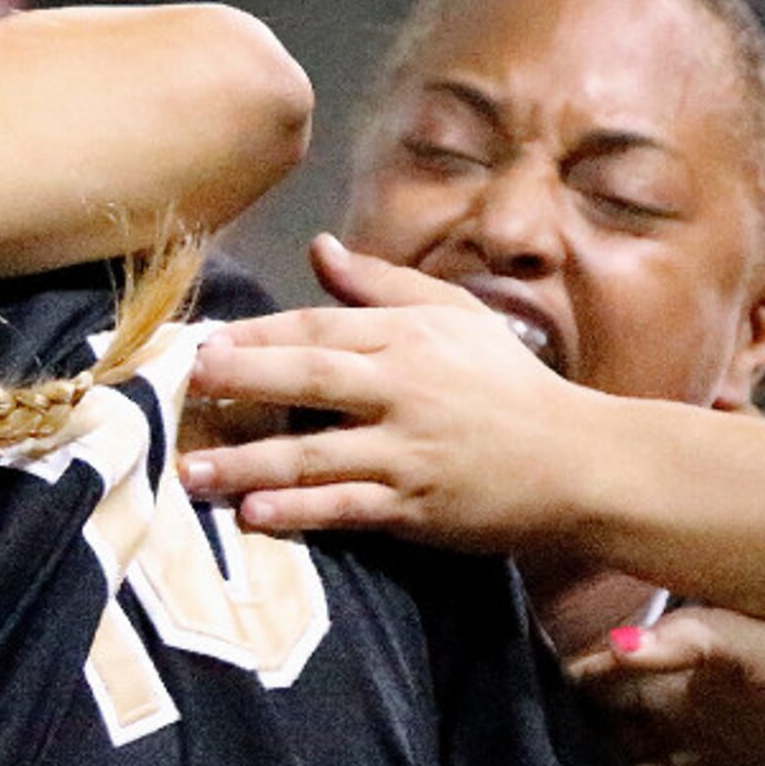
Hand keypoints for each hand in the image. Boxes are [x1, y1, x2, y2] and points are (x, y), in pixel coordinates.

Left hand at [178, 236, 593, 549]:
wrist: (580, 462)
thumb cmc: (510, 385)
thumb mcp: (454, 316)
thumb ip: (382, 284)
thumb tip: (319, 250)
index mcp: (409, 338)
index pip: (319, 328)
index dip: (256, 335)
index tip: (201, 344)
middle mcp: (403, 389)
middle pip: (309, 377)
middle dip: (241, 380)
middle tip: (184, 386)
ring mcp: (408, 450)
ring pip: (315, 452)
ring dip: (248, 462)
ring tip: (189, 471)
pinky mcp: (417, 507)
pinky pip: (347, 507)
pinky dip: (300, 512)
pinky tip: (254, 515)